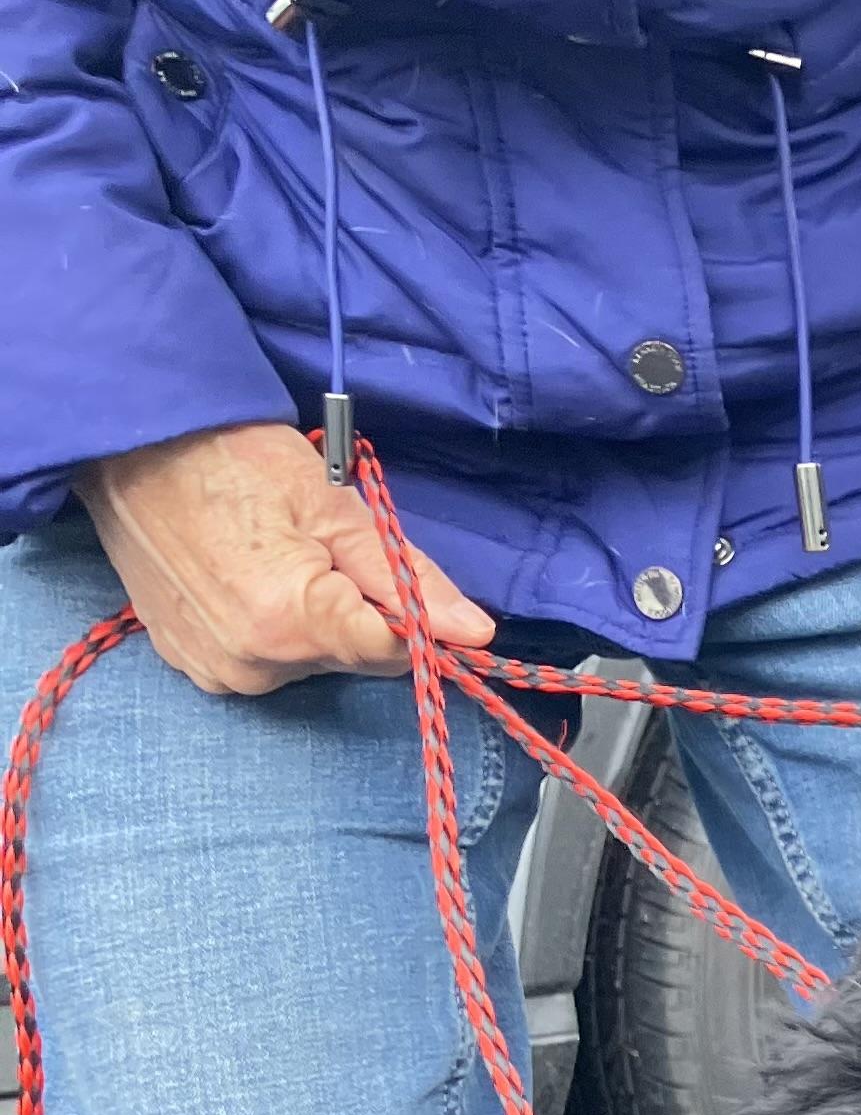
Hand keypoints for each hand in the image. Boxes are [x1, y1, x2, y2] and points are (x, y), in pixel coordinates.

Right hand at [72, 422, 493, 697]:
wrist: (129, 443)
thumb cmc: (234, 460)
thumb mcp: (337, 508)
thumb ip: (408, 580)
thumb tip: (477, 634)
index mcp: (295, 626)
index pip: (396, 654)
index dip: (408, 617)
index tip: (391, 577)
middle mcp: (254, 665)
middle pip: (351, 658)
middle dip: (353, 611)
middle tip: (314, 548)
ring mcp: (216, 670)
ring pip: (309, 662)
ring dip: (310, 621)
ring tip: (271, 557)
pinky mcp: (190, 665)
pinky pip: (262, 661)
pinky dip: (268, 628)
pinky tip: (243, 577)